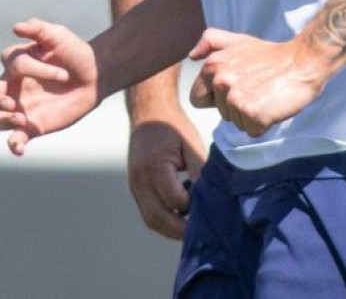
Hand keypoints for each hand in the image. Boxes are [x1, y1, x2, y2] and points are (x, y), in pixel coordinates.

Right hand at [0, 19, 100, 155]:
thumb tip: (16, 27)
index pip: (14, 65)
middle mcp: (14, 86)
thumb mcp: (59, 36)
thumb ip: (39, 29)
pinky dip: (13, 145)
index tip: (64, 74)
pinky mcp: (32, 127)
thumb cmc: (74, 53)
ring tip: (22, 120)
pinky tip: (20, 149)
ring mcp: (21, 108)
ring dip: (3, 121)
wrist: (94, 77)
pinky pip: (14, 139)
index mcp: (17, 63)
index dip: (36, 69)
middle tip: (13, 104)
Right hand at [126, 108, 205, 239]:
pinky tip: (182, 217)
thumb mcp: (191, 145)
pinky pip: (149, 213)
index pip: (175, 202)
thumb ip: (199, 172)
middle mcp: (140, 181)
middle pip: (159, 219)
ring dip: (172, 229)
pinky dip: (165, 220)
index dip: (193, 207)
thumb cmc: (174, 127)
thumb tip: (210, 198)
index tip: (208, 204)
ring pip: (152, 221)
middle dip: (181, 230)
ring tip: (193, 228)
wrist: (149, 114)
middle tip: (203, 231)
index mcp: (154, 168)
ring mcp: (135, 187)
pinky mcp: (136, 189)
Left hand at [187, 30, 327, 136]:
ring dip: (251, 115)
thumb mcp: (238, 41)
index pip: (198, 98)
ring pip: (236, 123)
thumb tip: (190, 55)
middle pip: (220, 112)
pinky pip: (252, 131)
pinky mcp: (253, 113)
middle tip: (256, 89)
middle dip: (236, 106)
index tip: (238, 86)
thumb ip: (210, 41)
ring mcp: (236, 97)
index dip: (217, 97)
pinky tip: (272, 106)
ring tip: (265, 96)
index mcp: (212, 65)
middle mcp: (221, 81)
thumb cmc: (271, 55)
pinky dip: (263, 124)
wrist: (303, 62)